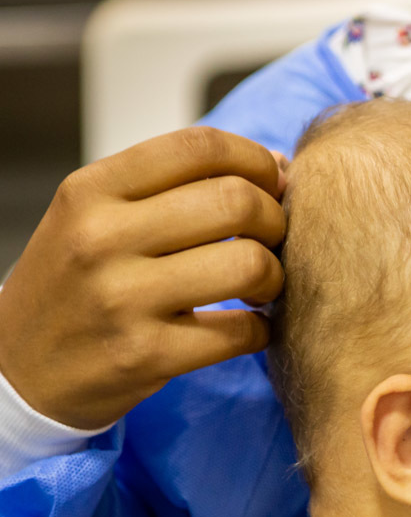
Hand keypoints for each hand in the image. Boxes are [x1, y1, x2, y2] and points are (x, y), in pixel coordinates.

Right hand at [0, 126, 287, 429]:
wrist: (18, 370)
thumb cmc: (78, 283)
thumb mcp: (97, 216)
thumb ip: (173, 186)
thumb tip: (279, 169)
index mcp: (91, 190)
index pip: (200, 147)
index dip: (256, 161)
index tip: (271, 185)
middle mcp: (101, 238)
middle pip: (237, 201)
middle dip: (275, 220)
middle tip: (270, 242)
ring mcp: (122, 299)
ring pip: (249, 265)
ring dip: (274, 277)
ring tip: (259, 287)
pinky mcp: (145, 356)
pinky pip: (241, 333)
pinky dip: (260, 331)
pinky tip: (245, 329)